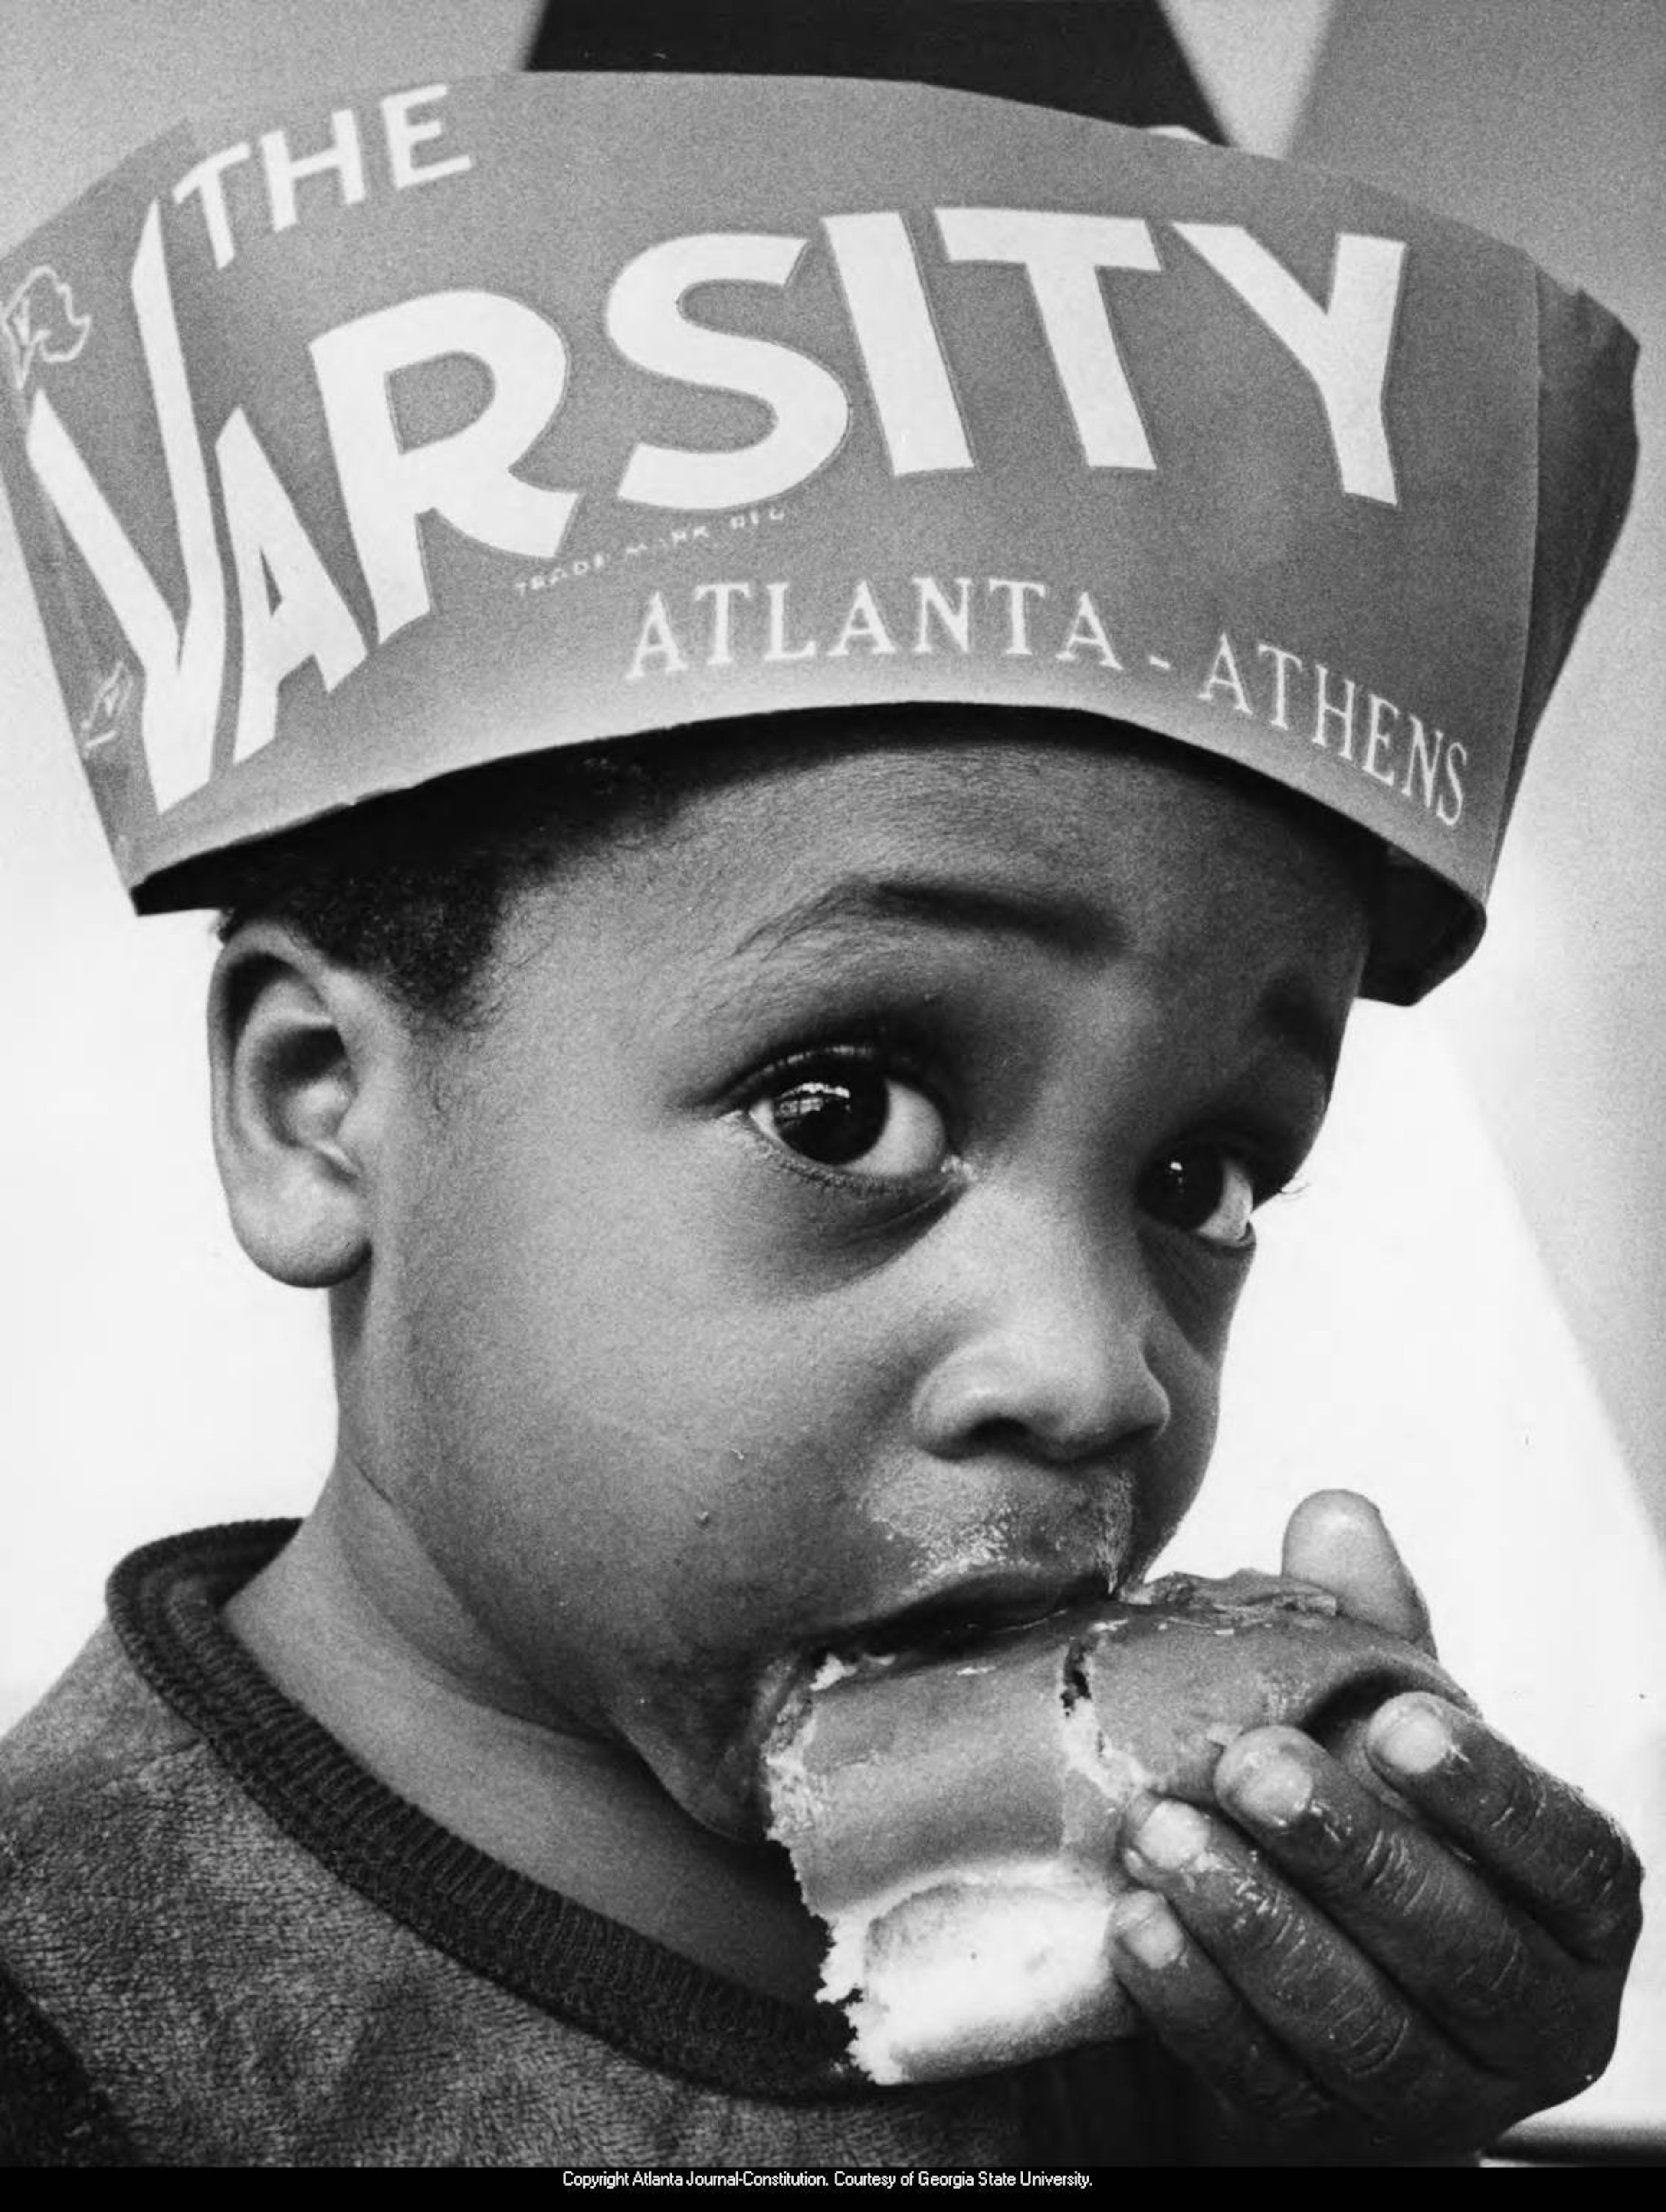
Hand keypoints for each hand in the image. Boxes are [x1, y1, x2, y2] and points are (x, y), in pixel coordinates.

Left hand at [1105, 1491, 1642, 2162]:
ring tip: (1164, 1834)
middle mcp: (1531, 2016)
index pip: (1567, 1861)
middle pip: (1460, 1949)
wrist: (1317, 1973)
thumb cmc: (1378, 1833)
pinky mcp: (1329, 2138)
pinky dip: (1198, 2004)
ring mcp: (1435, 2095)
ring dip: (1256, 1925)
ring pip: (1360, 2026)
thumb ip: (1375, 1633)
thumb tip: (1333, 1515)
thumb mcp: (1386, 1733)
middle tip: (1252, 1764)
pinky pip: (1267, 2083)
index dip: (1493, 1796)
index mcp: (1574, 1912)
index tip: (1404, 1720)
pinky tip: (1136, 1926)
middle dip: (1352, 1851)